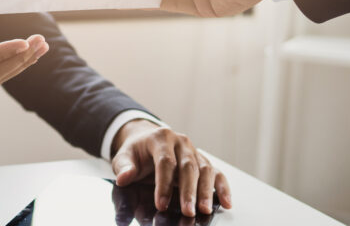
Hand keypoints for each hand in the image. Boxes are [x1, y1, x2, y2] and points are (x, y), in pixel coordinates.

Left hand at [111, 119, 231, 216]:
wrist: (146, 140)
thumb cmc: (136, 152)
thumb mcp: (123, 156)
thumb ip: (123, 167)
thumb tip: (124, 177)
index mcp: (160, 138)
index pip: (165, 161)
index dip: (164, 184)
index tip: (161, 204)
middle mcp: (180, 142)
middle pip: (188, 166)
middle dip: (188, 191)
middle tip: (188, 211)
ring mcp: (194, 151)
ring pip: (205, 169)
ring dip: (206, 191)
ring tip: (204, 209)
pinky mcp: (202, 160)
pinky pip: (216, 172)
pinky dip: (222, 187)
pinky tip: (226, 202)